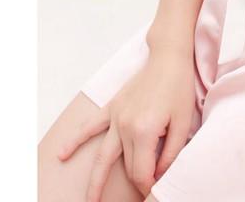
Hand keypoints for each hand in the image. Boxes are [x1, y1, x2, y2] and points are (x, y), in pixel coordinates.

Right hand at [57, 49, 195, 200]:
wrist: (168, 57)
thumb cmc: (178, 87)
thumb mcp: (183, 122)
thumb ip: (172, 152)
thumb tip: (159, 174)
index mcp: (145, 131)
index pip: (141, 171)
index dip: (148, 184)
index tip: (155, 187)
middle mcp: (125, 126)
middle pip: (127, 166)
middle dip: (136, 180)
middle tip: (145, 189)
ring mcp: (116, 116)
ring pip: (102, 156)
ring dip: (95, 181)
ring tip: (90, 201)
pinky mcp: (112, 107)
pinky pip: (90, 127)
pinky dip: (74, 141)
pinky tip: (61, 154)